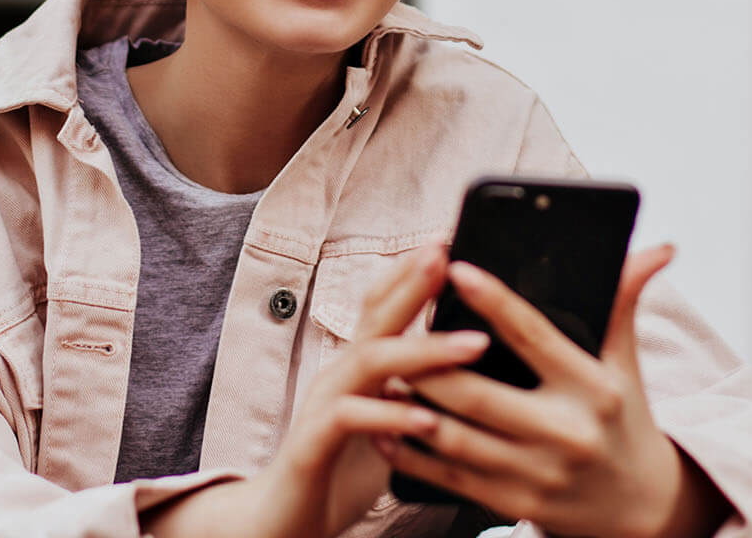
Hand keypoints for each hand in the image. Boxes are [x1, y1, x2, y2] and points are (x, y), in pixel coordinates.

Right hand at [145, 245, 486, 537]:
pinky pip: (350, 419)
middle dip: (412, 284)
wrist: (279, 521)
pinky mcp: (313, 444)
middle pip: (374, 317)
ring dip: (423, 350)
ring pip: (369, 362)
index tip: (445, 242)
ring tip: (472, 345)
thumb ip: (409, 389)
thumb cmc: (336, 471)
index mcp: (355, 369)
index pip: (379, 306)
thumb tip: (459, 368)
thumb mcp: (382, 420)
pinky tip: (428, 417)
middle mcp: (336, 376)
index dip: (409, 273)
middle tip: (446, 256)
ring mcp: (322, 407)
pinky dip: (392, 414)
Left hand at [381, 246, 731, 537]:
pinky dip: (410, 453)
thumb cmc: (622, 420)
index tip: (455, 268)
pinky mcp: (513, 505)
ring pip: (455, 436)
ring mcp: (537, 475)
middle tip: (393, 328)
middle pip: (478, 393)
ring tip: (381, 372)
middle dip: (428, 362)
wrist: (640, 509)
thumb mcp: (623, 364)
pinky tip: (384, 427)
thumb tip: (657, 248)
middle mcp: (565, 434)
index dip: (493, 301)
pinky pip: (449, 477)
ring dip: (409, 405)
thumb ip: (623, 303)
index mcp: (591, 389)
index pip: (534, 336)